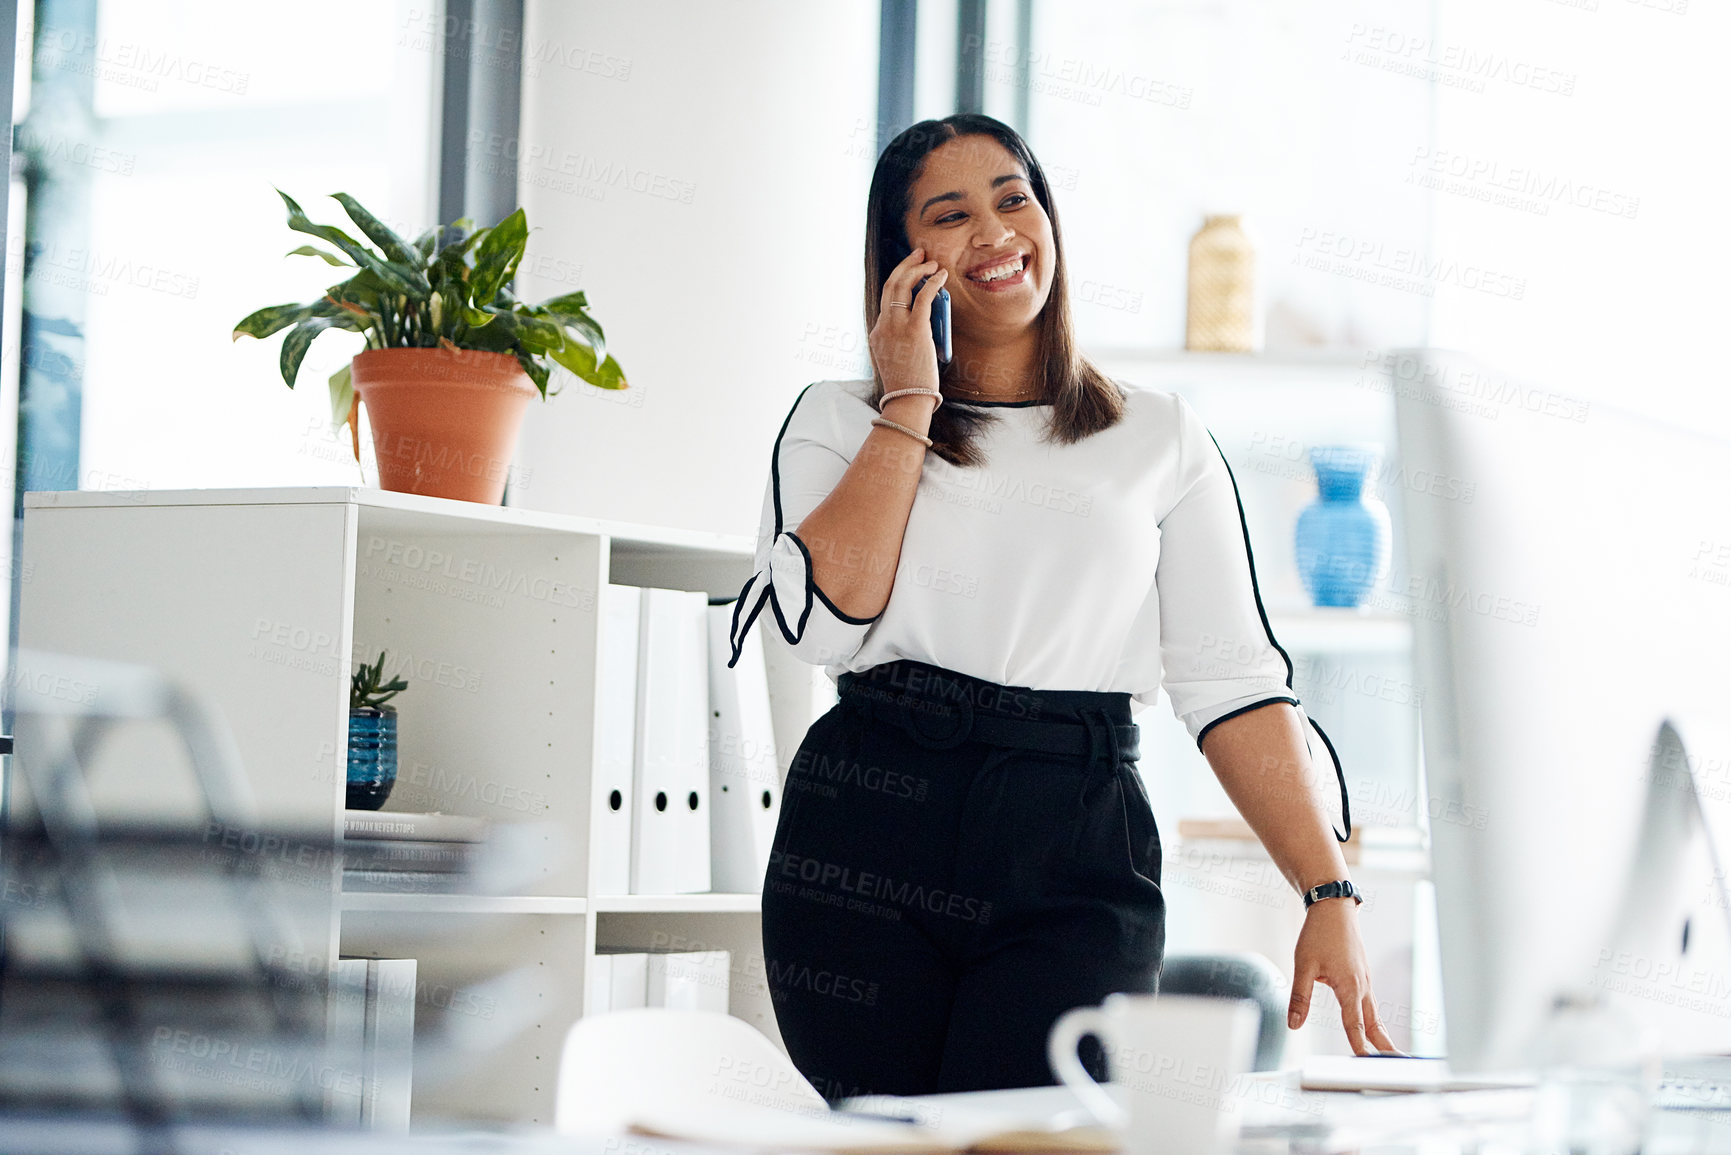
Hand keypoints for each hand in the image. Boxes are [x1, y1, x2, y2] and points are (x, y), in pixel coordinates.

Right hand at [869, 245, 948, 396]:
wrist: (907, 401)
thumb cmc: (909, 386)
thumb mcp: (898, 360)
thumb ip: (904, 341)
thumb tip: (925, 324)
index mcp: (877, 333)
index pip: (886, 300)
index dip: (900, 280)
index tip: (912, 270)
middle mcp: (883, 326)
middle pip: (890, 285)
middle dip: (905, 265)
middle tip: (919, 254)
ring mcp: (896, 328)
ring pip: (902, 285)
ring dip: (917, 269)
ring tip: (931, 262)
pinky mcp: (914, 330)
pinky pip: (922, 297)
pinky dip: (932, 282)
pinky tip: (940, 276)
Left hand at [1288, 897, 1404, 1054]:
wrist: (1334, 908)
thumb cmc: (1318, 934)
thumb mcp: (1303, 965)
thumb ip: (1300, 997)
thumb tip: (1294, 1025)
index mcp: (1349, 987)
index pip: (1354, 1025)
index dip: (1359, 1046)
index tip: (1366, 1064)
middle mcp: (1362, 987)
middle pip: (1374, 1024)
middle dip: (1383, 1047)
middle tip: (1397, 1066)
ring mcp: (1365, 981)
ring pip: (1374, 1014)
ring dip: (1380, 1035)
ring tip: (1388, 1054)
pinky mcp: (1363, 976)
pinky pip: (1370, 1004)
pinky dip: (1373, 1020)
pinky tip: (1372, 1028)